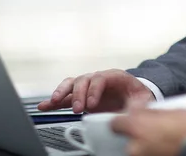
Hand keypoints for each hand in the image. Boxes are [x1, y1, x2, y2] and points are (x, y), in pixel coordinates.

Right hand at [37, 69, 154, 113]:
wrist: (134, 93)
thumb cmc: (138, 94)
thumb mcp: (142, 98)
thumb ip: (138, 103)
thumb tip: (135, 110)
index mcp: (114, 76)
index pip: (100, 78)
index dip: (94, 91)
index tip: (91, 105)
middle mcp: (98, 78)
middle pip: (84, 80)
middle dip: (78, 94)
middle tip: (78, 109)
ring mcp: (88, 86)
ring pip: (72, 84)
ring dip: (62, 92)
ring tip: (54, 102)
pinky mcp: (81, 95)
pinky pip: (65, 96)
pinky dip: (54, 100)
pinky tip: (44, 106)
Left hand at [112, 104, 185, 155]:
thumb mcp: (174, 111)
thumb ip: (152, 110)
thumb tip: (140, 107)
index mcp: (137, 126)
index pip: (116, 123)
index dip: (126, 119)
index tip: (134, 117)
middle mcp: (134, 146)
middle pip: (130, 137)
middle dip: (141, 133)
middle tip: (157, 129)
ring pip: (138, 149)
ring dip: (147, 144)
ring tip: (164, 140)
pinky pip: (147, 155)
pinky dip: (153, 152)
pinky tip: (165, 148)